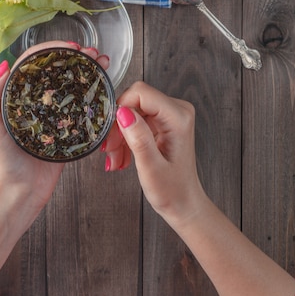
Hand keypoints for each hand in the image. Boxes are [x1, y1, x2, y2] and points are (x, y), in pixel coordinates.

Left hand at [0, 41, 109, 210]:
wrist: (17, 194)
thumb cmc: (0, 163)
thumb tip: (3, 65)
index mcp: (16, 96)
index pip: (35, 63)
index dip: (53, 50)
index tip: (71, 47)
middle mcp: (36, 103)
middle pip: (57, 71)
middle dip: (76, 58)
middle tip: (93, 52)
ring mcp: (53, 117)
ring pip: (72, 87)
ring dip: (88, 73)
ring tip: (104, 63)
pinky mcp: (67, 132)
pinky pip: (82, 111)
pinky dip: (93, 97)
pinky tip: (104, 89)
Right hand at [103, 81, 206, 223]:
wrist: (184, 203)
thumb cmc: (172, 191)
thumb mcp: (151, 168)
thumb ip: (138, 138)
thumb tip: (122, 113)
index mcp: (178, 117)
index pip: (140, 92)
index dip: (120, 109)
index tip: (111, 135)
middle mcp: (177, 110)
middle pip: (134, 101)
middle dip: (117, 127)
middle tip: (110, 152)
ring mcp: (169, 115)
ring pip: (131, 111)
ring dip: (119, 136)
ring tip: (115, 159)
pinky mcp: (162, 122)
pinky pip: (135, 120)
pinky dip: (125, 139)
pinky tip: (122, 157)